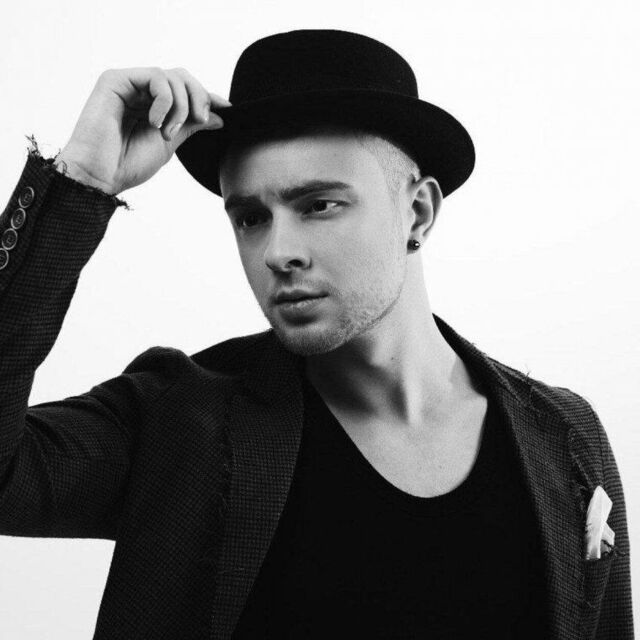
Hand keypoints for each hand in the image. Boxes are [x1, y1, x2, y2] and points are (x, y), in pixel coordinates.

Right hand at [53, 67, 230, 194]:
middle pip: (182, 77)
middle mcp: (140, 92)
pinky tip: (156, 123)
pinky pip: (155, 76)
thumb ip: (190, 125)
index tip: (227, 109)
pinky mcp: (115, 80)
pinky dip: (165, 100)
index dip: (207, 96)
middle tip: (200, 121)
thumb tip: (218, 115)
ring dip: (181, 106)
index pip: (185, 91)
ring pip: (172, 76)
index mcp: (153, 106)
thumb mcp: (170, 143)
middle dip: (199, 98)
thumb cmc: (128, 164)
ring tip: (168, 133)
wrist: (100, 176)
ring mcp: (128, 84)